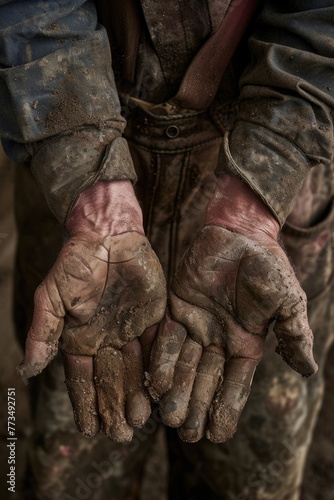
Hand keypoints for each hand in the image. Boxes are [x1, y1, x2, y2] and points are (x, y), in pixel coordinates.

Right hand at [18, 181, 166, 441]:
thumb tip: (28, 370)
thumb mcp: (53, 297)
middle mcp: (106, 340)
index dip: (85, 404)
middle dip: (114, 408)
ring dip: (137, 395)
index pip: (81, 380)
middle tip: (122, 435)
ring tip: (140, 420)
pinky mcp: (154, 319)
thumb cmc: (76, 263)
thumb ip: (44, 332)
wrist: (109, 235)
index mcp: (80, 339)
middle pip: (110, 381)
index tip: (89, 430)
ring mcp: (131, 331)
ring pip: (135, 371)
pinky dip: (160, 370)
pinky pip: (158, 349)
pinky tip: (163, 389)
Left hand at [148, 174, 316, 443]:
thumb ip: (293, 335)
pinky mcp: (175, 309)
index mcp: (245, 343)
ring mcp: (195, 326)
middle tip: (185, 433)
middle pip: (205, 380)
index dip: (227, 408)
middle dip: (196, 405)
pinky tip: (153, 380)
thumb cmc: (267, 265)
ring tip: (167, 416)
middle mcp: (217, 340)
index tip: (217, 435)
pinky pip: (165, 337)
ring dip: (175, 390)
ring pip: (183, 364)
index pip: (235, 383)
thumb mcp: (287, 302)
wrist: (240, 232)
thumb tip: (308, 371)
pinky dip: (160, 358)